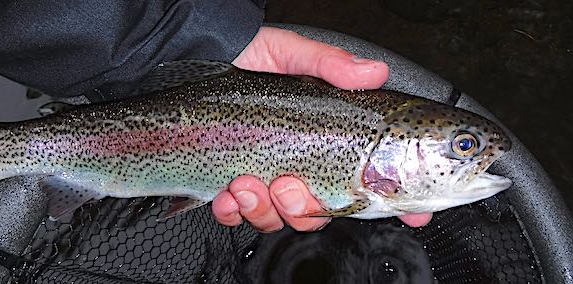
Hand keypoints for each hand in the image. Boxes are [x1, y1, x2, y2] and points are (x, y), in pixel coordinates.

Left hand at [212, 27, 431, 231]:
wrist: (198, 59)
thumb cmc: (246, 56)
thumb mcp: (290, 54)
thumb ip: (329, 65)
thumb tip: (373, 72)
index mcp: (327, 136)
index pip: (372, 176)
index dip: (398, 201)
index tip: (413, 213)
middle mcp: (302, 161)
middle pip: (324, 211)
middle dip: (304, 208)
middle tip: (286, 184)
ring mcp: (267, 177)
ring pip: (282, 219)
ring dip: (264, 208)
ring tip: (244, 181)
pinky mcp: (232, 185)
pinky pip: (239, 218)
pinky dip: (234, 211)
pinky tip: (226, 192)